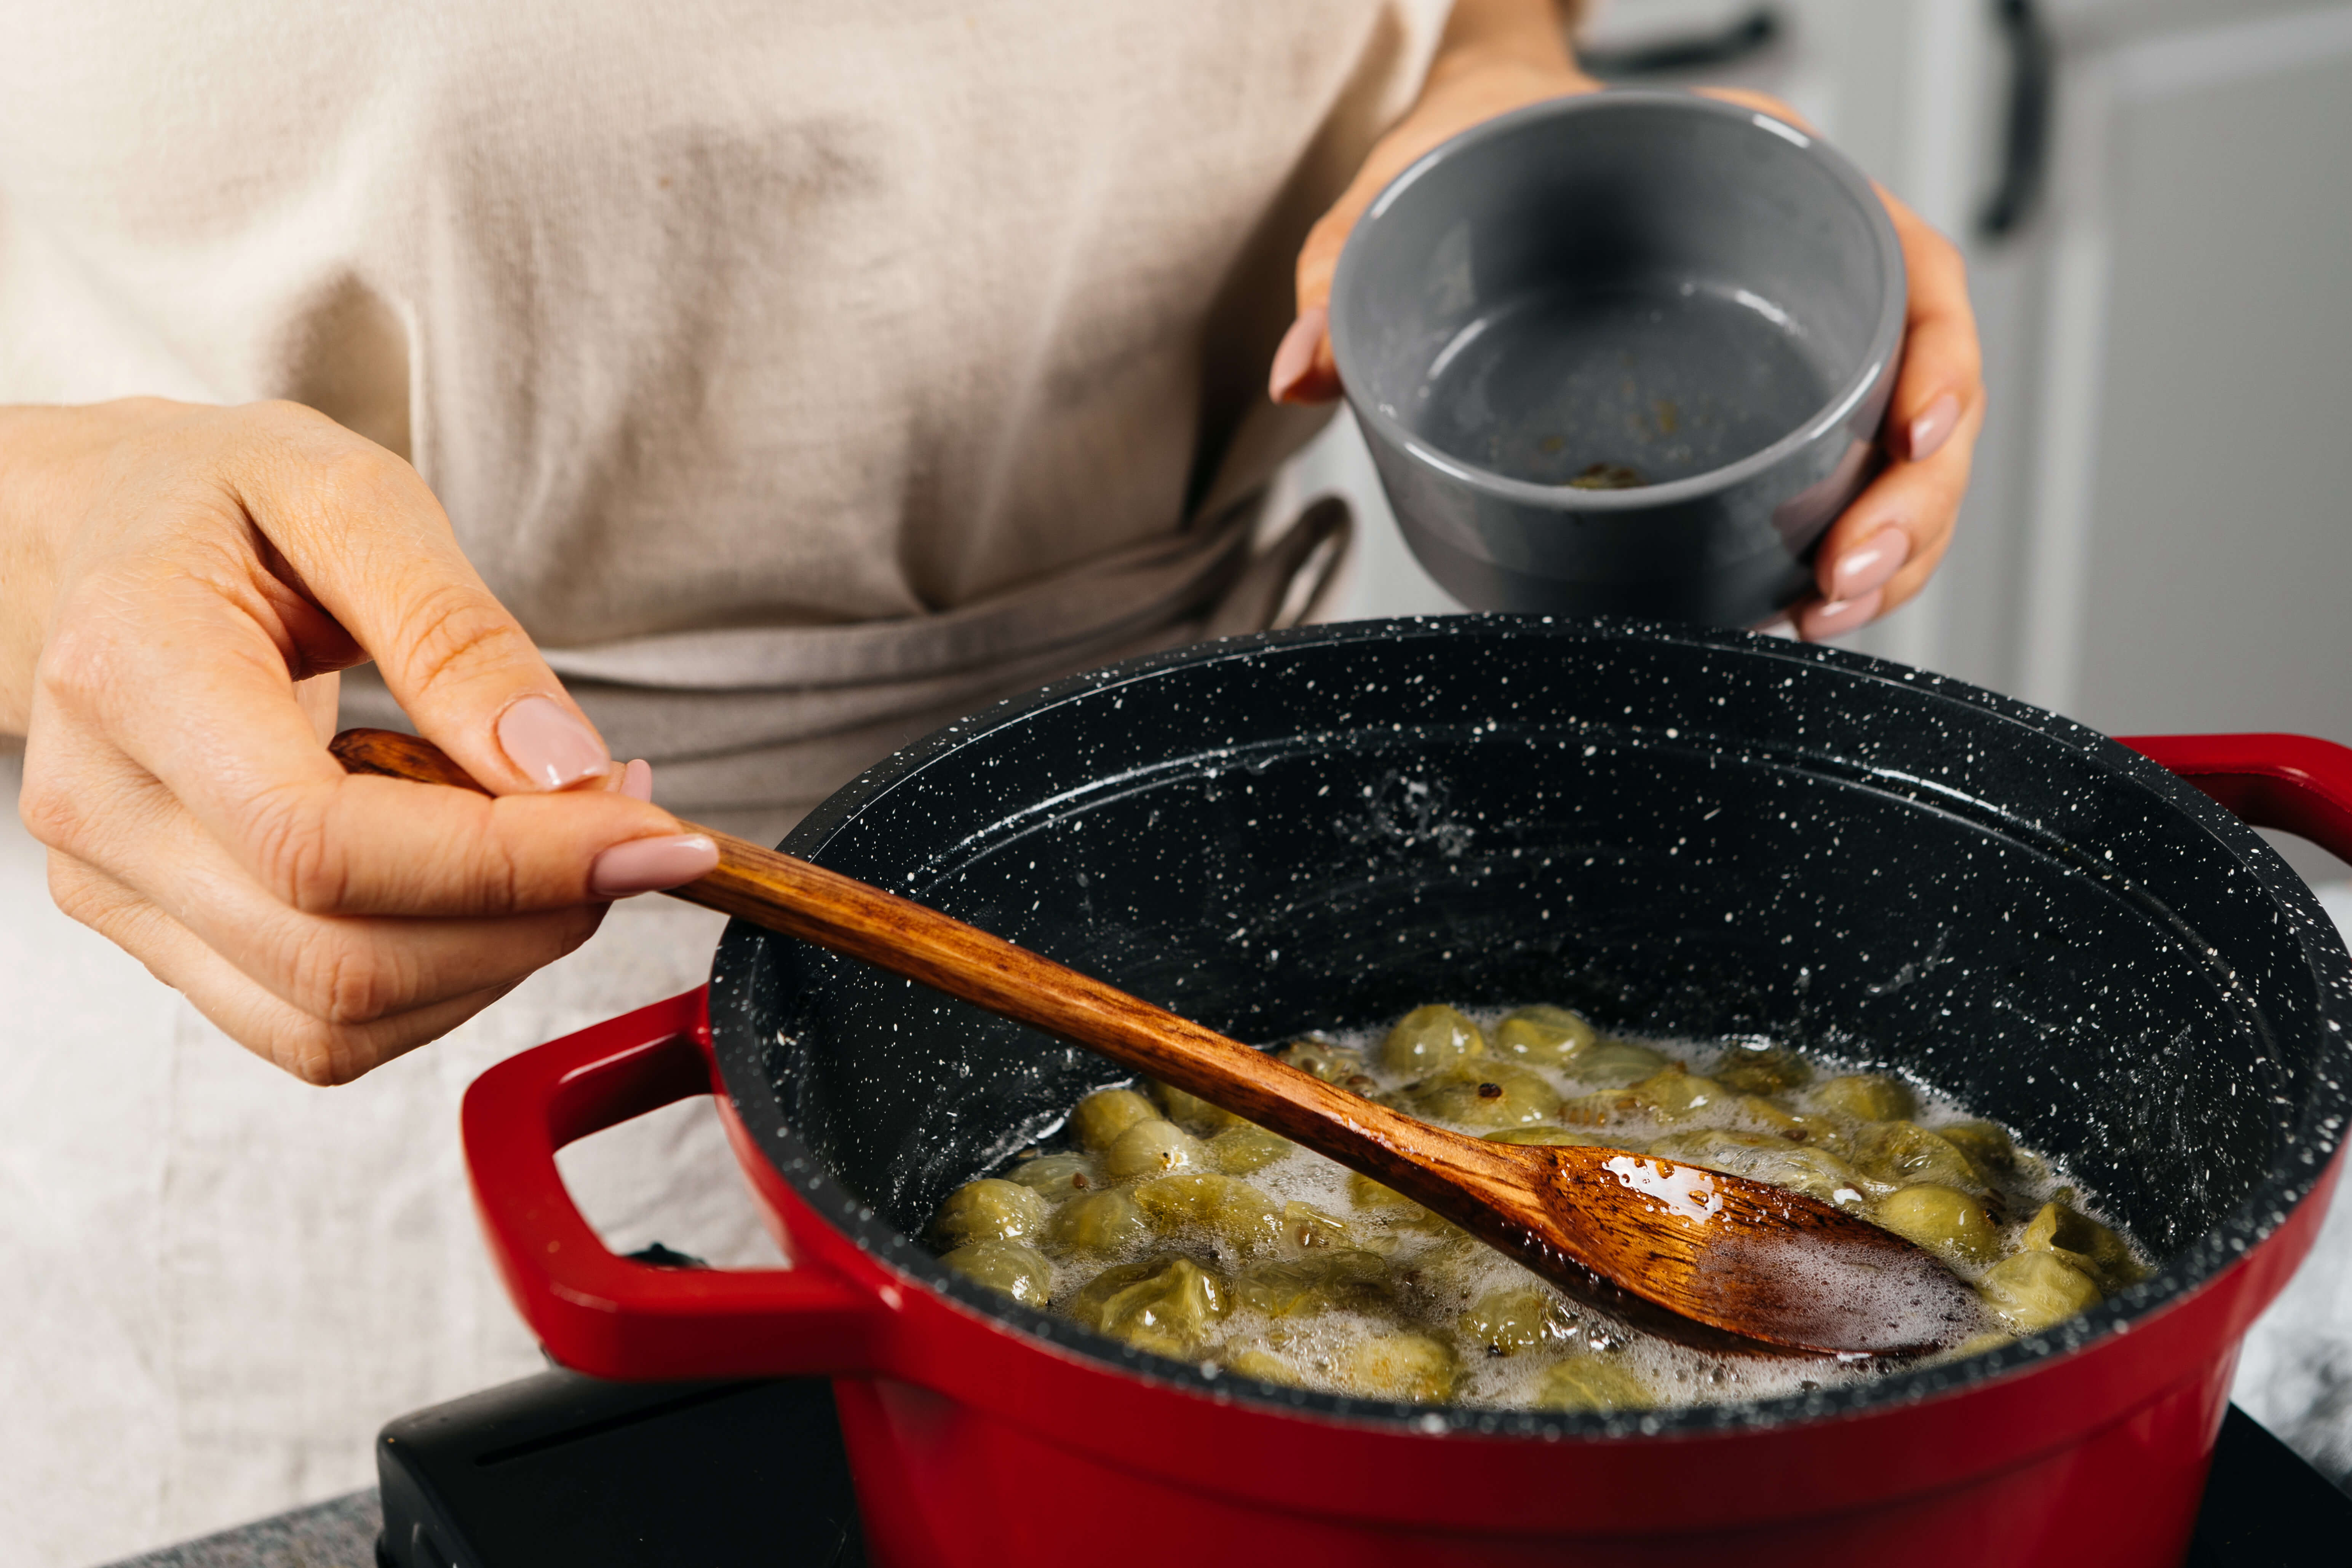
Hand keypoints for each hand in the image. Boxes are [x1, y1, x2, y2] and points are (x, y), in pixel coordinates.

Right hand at [5, 399, 718, 1083]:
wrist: (110, 534)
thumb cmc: (223, 502)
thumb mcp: (351, 497)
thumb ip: (457, 633)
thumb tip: (562, 770)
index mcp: (131, 671)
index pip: (321, 843)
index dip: (509, 865)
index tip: (655, 835)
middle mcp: (102, 807)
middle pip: (337, 957)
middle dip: (530, 918)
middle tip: (634, 831)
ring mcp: (120, 890)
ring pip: (335, 1020)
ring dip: (498, 960)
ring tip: (566, 849)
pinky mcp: (163, 938)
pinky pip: (319, 1026)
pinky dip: (443, 980)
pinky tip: (492, 888)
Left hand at [1271, 38, 1982, 643]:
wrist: (1471, 151)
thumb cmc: (1474, 149)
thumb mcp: (1412, 180)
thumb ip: (1350, 263)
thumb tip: (1301, 373)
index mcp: (1764, 185)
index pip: (1910, 271)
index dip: (1941, 361)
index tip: (1920, 434)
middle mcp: (1794, 273)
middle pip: (1916, 392)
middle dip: (1910, 502)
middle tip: (1843, 585)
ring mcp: (1779, 354)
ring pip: (1881, 459)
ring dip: (1881, 549)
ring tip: (1820, 617)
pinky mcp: (1742, 419)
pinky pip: (1814, 488)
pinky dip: (1816, 554)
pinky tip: (1783, 610)